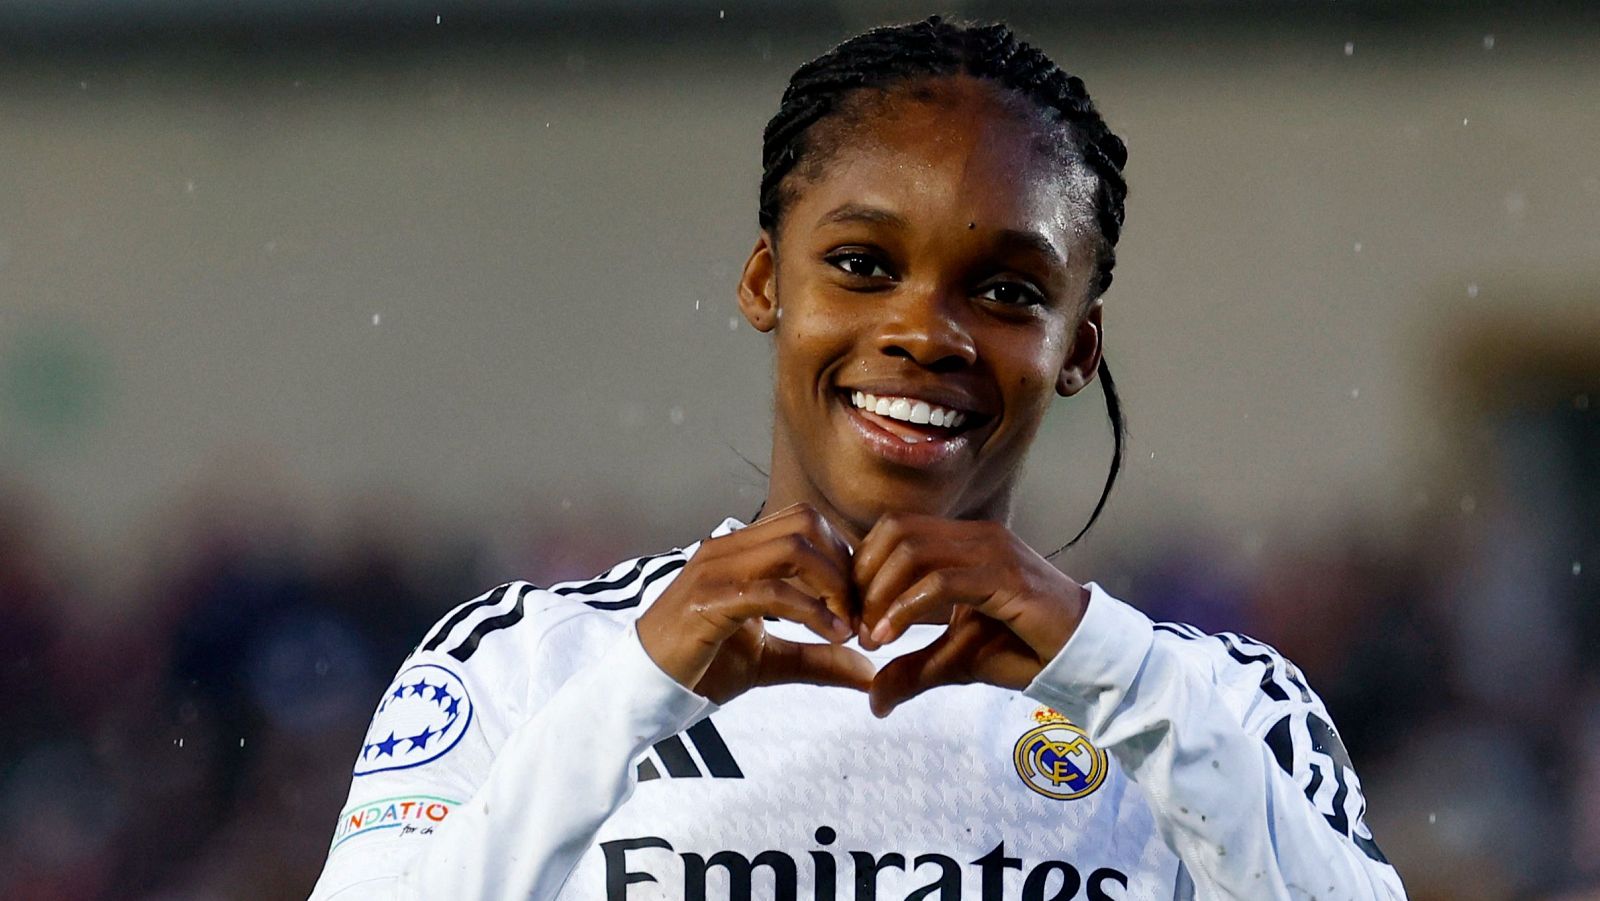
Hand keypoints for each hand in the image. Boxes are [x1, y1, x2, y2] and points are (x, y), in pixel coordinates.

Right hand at [637, 503, 873, 703]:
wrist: (643, 689)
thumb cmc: (703, 668)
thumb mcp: (772, 661)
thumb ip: (820, 660)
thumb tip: (871, 674)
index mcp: (740, 551)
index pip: (805, 522)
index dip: (843, 555)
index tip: (860, 603)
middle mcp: (727, 549)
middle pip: (806, 522)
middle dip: (844, 564)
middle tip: (858, 612)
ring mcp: (715, 571)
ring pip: (794, 547)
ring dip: (832, 585)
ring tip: (846, 626)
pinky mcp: (708, 601)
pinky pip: (772, 591)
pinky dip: (812, 612)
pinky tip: (831, 636)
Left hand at [852, 513, 1089, 717]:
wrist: (1083, 655)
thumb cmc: (1023, 648)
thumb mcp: (956, 660)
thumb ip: (912, 670)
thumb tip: (872, 700)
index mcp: (962, 541)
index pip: (893, 530)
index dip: (862, 568)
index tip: (851, 615)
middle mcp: (975, 535)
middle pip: (895, 532)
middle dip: (864, 579)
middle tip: (856, 627)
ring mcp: (992, 551)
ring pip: (913, 551)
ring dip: (880, 594)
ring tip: (872, 637)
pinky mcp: (1006, 577)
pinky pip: (942, 581)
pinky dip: (906, 608)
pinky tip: (890, 637)